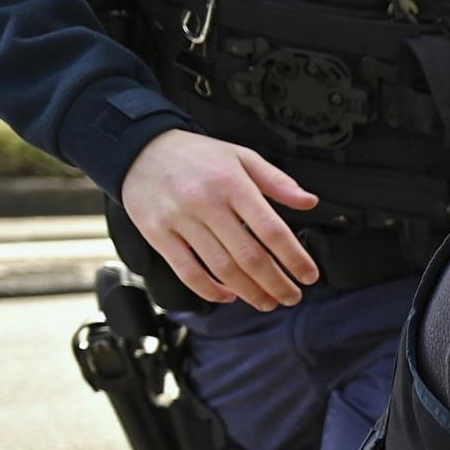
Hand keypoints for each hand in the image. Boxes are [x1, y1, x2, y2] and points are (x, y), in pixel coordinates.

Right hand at [119, 129, 319, 311]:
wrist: (139, 148)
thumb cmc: (196, 155)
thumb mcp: (241, 156)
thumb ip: (277, 181)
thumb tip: (310, 202)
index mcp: (232, 183)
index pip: (271, 229)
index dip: (294, 258)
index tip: (309, 276)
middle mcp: (206, 203)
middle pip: (249, 256)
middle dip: (276, 283)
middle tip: (292, 297)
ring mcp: (179, 220)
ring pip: (221, 268)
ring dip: (250, 292)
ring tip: (268, 301)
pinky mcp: (157, 234)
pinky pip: (187, 272)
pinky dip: (211, 290)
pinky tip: (229, 295)